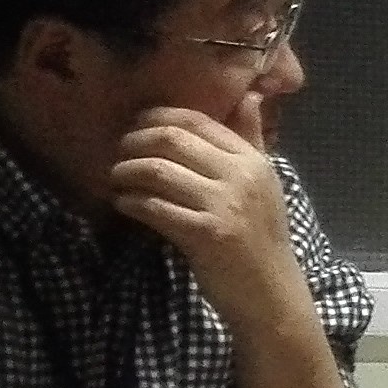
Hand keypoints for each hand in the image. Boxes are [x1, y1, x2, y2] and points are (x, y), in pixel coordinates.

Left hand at [109, 97, 309, 331]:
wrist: (271, 293)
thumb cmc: (262, 238)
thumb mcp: (264, 183)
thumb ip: (252, 139)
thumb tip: (248, 95)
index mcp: (253, 160)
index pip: (197, 121)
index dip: (157, 117)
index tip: (136, 127)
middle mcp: (240, 176)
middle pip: (171, 139)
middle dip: (134, 142)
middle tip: (118, 153)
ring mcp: (223, 205)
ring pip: (156, 170)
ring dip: (126, 171)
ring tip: (117, 178)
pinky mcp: (204, 233)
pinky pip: (153, 207)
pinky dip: (130, 202)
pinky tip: (123, 204)